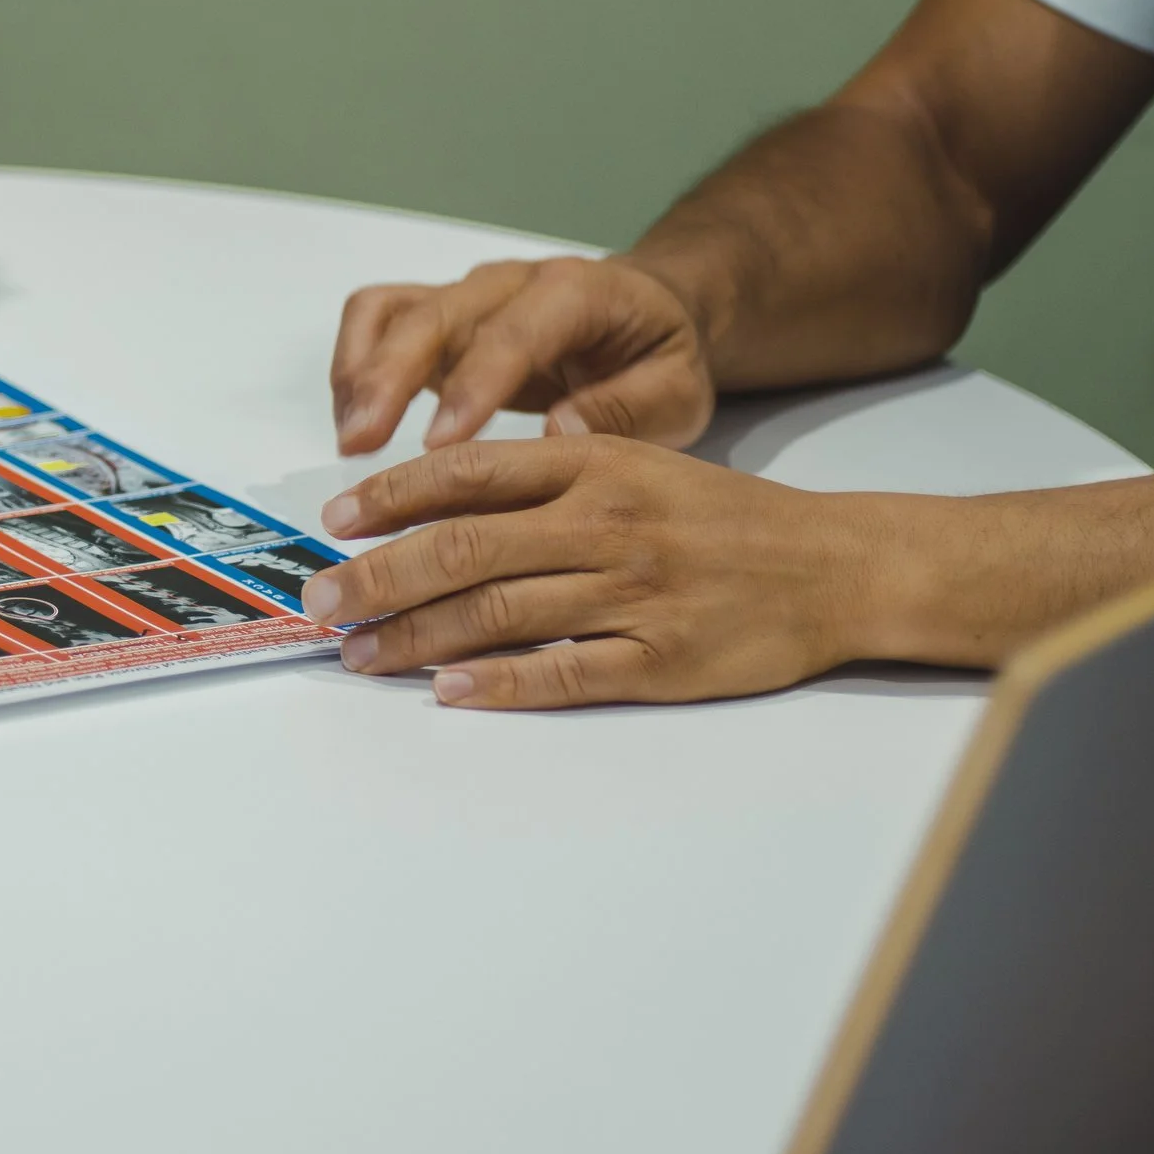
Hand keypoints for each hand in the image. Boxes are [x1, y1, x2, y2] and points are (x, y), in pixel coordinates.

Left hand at [301, 437, 866, 709]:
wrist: (832, 565)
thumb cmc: (713, 517)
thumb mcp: (627, 466)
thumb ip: (537, 481)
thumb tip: (426, 507)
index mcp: (592, 464)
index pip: (467, 472)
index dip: (388, 497)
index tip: (333, 522)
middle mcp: (606, 522)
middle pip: (464, 548)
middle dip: (376, 578)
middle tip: (321, 602)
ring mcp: (633, 594)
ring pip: (497, 613)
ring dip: (413, 637)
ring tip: (358, 653)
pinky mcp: (661, 661)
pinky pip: (561, 671)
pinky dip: (496, 682)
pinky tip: (445, 689)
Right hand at [331, 257, 715, 455]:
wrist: (646, 308)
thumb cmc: (659, 354)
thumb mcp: (678, 390)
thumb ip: (627, 409)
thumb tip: (558, 434)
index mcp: (575, 293)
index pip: (513, 334)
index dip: (471, 387)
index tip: (438, 446)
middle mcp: (508, 283)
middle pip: (433, 316)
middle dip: (389, 378)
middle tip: (360, 445)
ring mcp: (463, 295)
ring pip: (389, 310)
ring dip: (358, 372)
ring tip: (350, 439)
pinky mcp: (433, 315)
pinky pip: (375, 320)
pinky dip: (352, 366)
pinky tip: (353, 424)